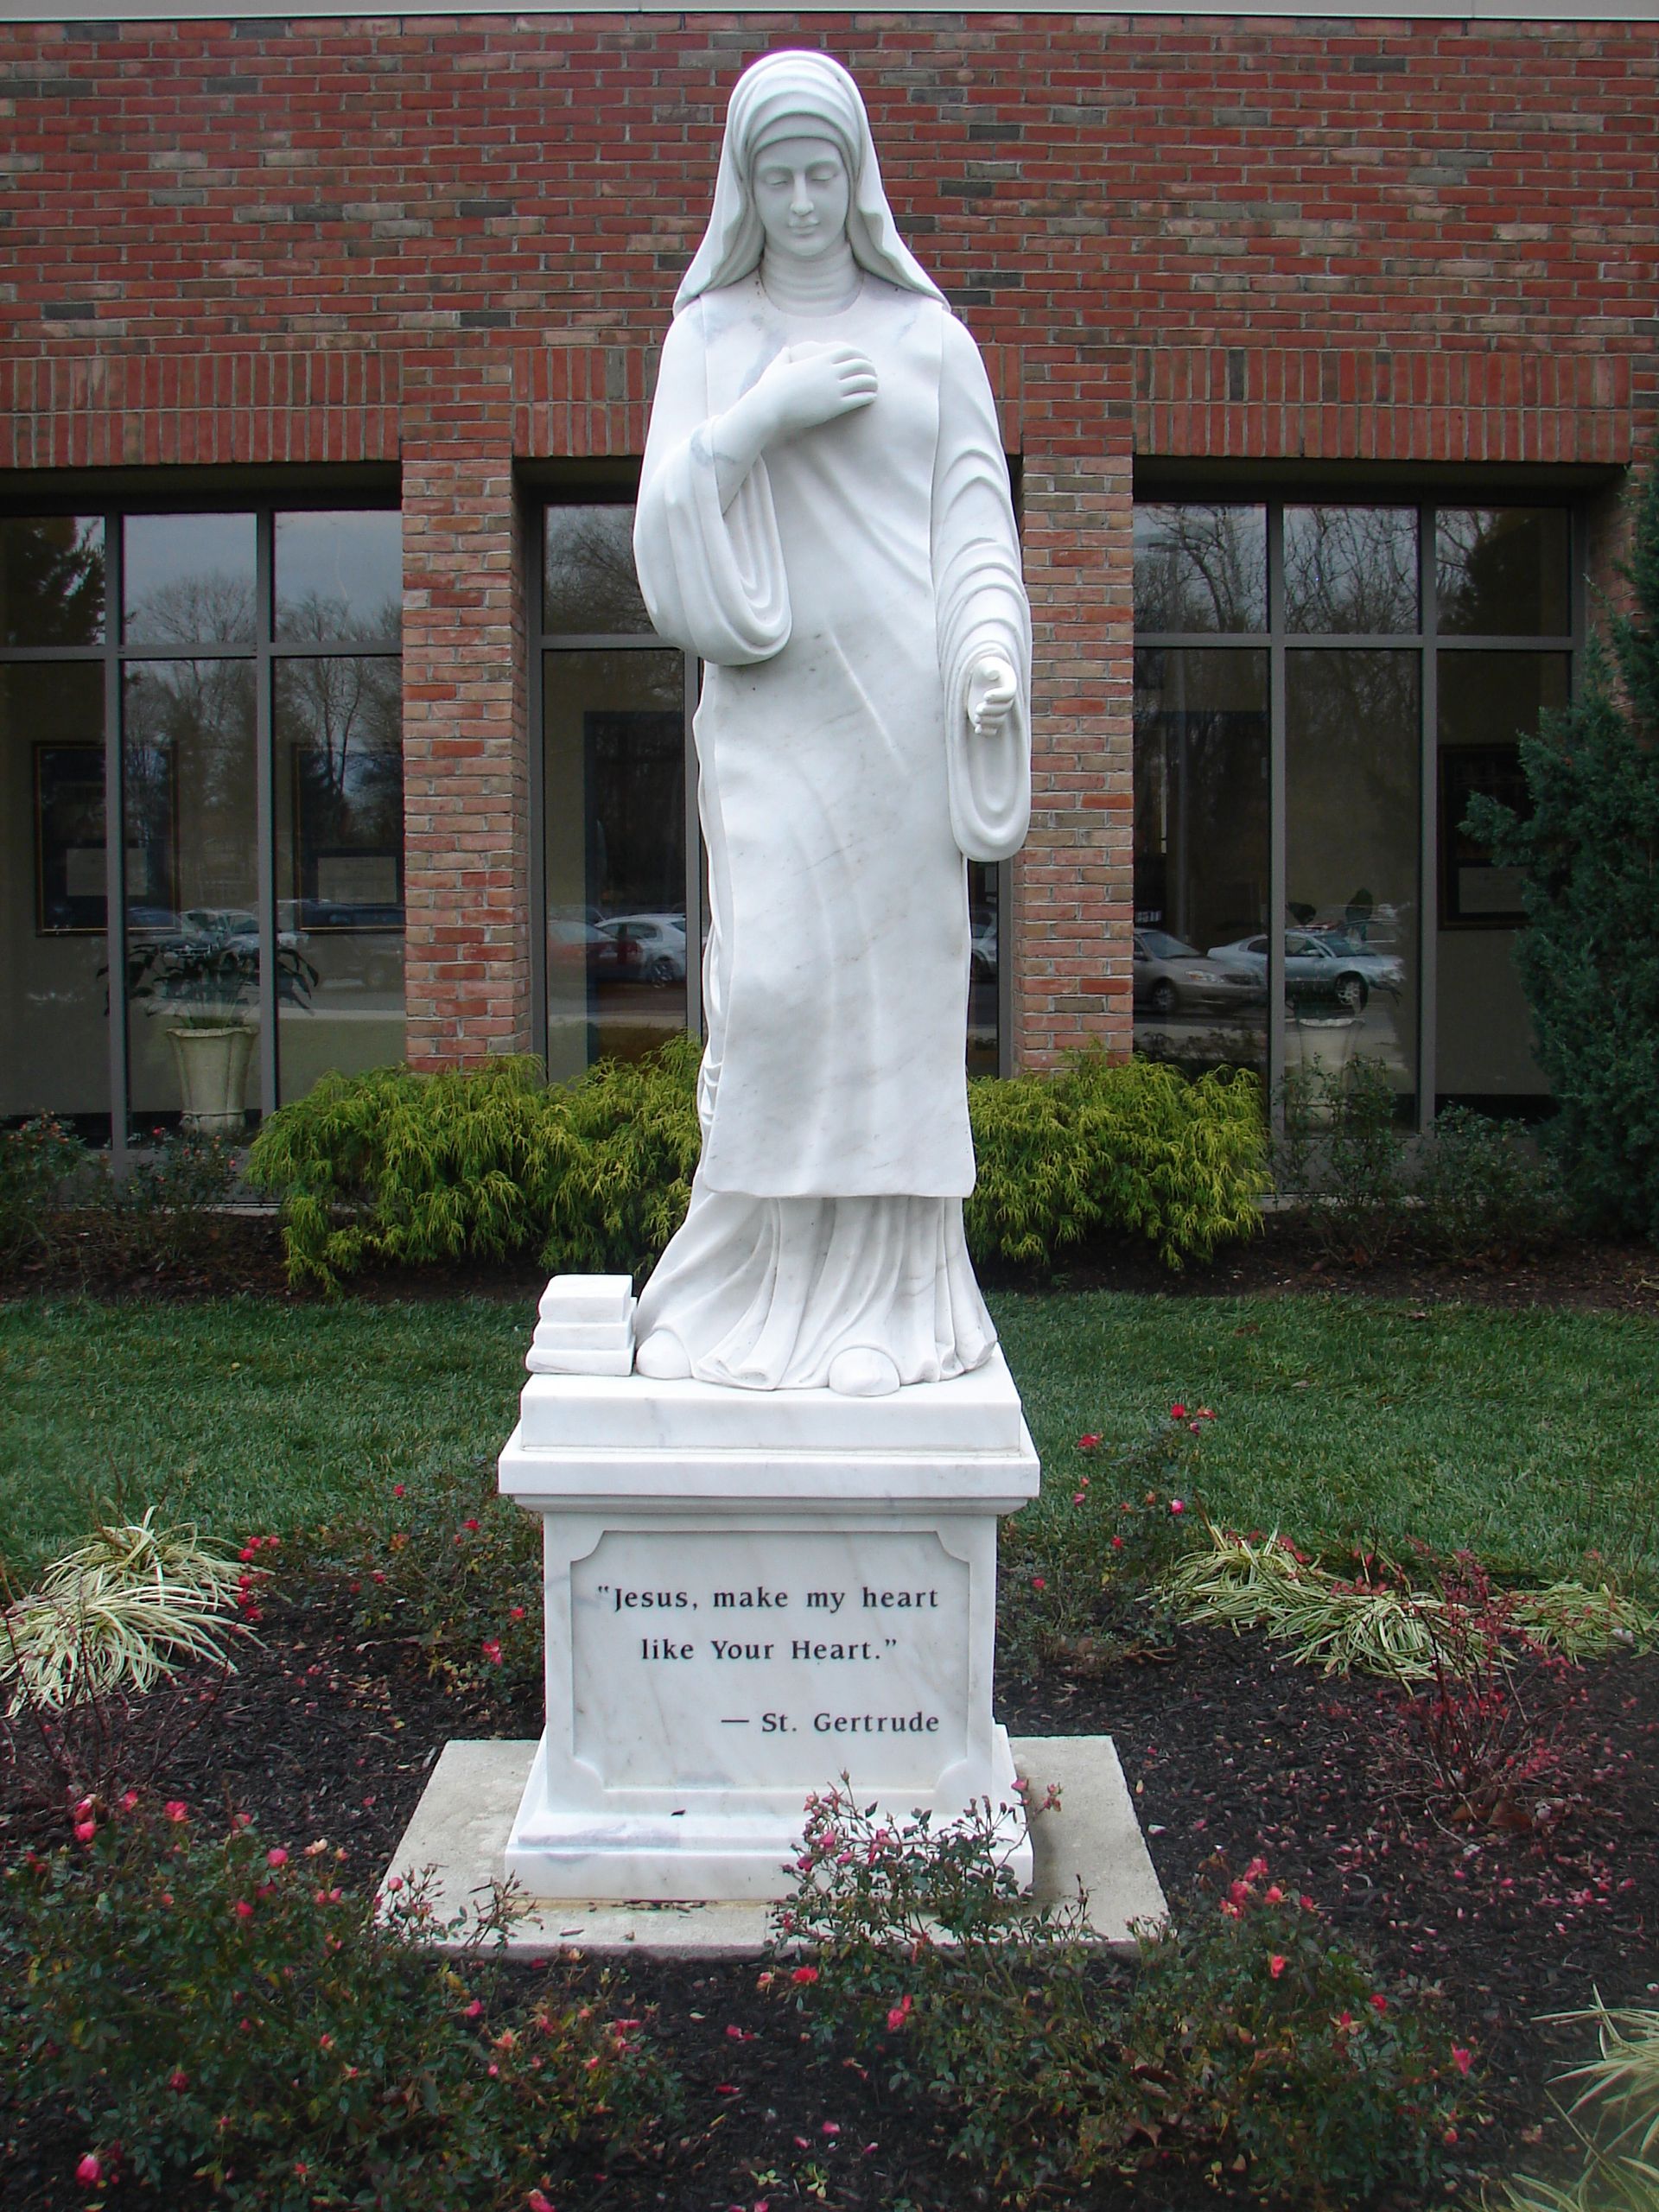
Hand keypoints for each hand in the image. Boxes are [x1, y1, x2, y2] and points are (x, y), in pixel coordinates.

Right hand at [752, 342, 877, 442]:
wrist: (770, 405)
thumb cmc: (772, 387)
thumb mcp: (778, 366)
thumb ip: (784, 357)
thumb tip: (784, 350)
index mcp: (821, 359)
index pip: (849, 351)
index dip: (861, 355)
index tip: (865, 361)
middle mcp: (831, 371)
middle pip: (861, 364)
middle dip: (870, 369)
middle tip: (873, 375)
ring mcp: (834, 388)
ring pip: (863, 381)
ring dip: (872, 383)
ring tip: (875, 387)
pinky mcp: (835, 406)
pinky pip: (859, 398)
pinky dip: (868, 397)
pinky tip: (871, 398)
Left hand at [966, 653, 1017, 737]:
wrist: (980, 680)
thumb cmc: (984, 669)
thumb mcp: (985, 665)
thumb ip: (989, 668)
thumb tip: (993, 673)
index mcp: (1009, 685)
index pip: (1009, 693)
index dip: (999, 696)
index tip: (985, 696)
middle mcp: (1006, 701)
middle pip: (1004, 709)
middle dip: (991, 711)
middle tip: (978, 709)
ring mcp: (998, 711)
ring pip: (999, 721)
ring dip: (988, 721)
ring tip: (976, 717)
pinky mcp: (990, 719)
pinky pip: (993, 730)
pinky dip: (986, 732)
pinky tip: (977, 730)